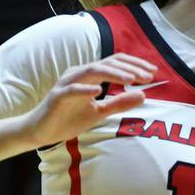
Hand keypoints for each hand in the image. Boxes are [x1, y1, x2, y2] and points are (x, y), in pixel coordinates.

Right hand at [29, 56, 158, 145]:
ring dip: (112, 74)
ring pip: (91, 71)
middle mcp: (79, 74)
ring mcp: (67, 83)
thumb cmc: (68, 118)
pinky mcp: (57, 96)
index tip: (153, 73)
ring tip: (130, 80)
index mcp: (89, 75)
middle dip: (129, 68)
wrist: (41, 131)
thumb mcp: (100, 112)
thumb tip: (144, 95)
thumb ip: (120, 103)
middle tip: (148, 76)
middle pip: (107, 63)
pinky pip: (72, 90)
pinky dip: (85, 89)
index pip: (115, 63)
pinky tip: (99, 91)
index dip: (134, 65)